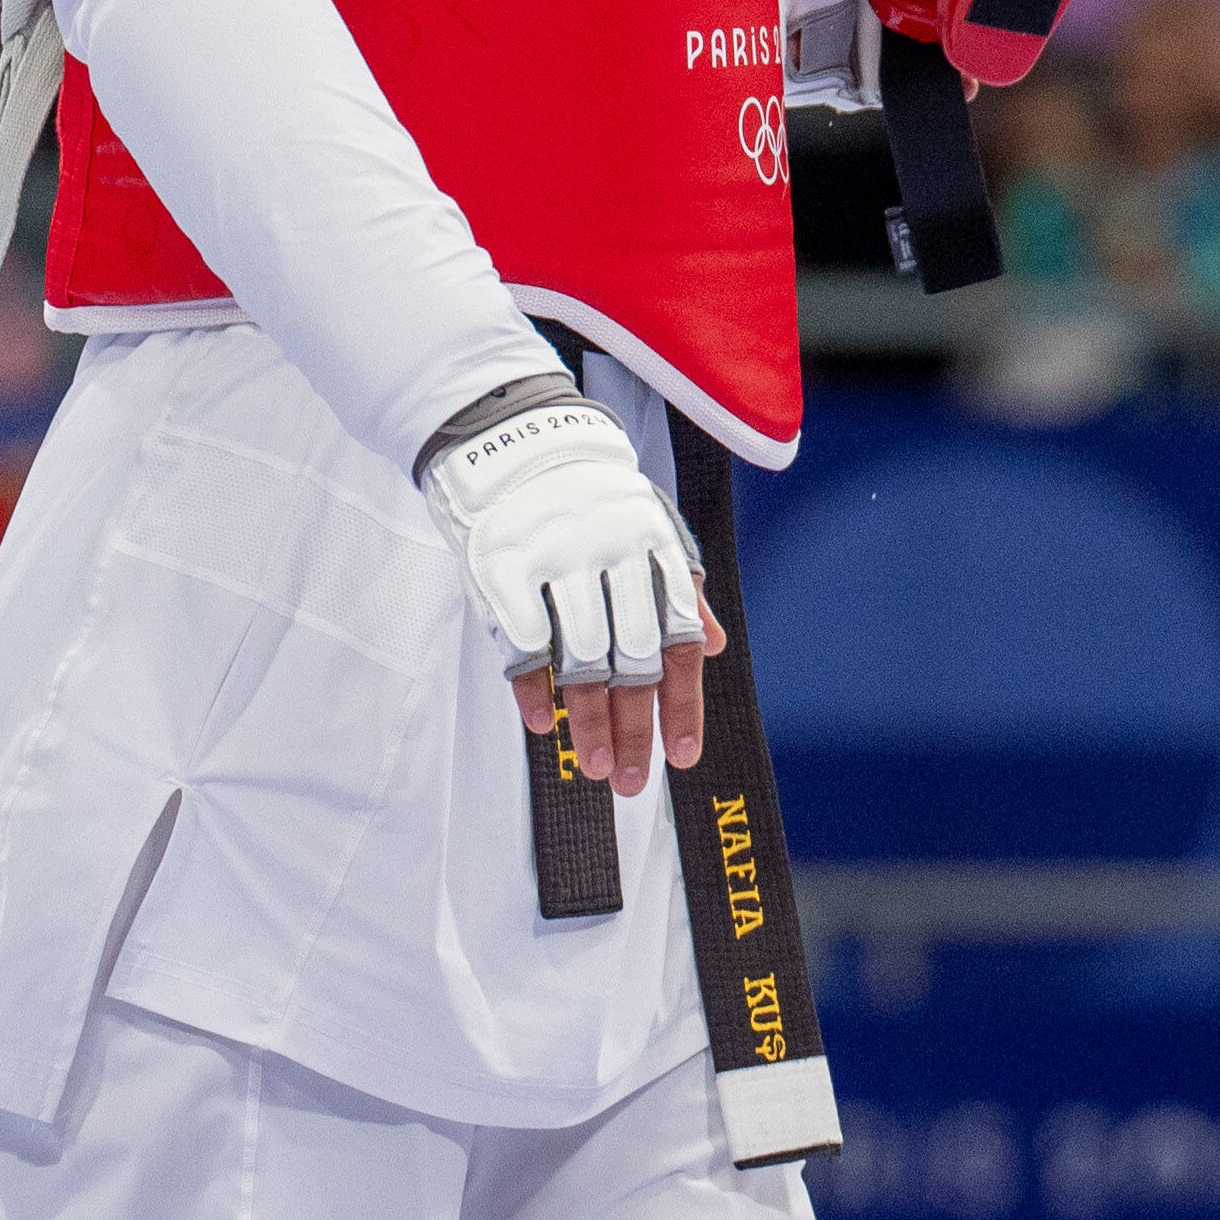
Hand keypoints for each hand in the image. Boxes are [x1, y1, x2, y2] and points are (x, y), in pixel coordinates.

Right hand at [419, 381, 717, 795]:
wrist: (513, 438)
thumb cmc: (589, 499)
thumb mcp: (646, 527)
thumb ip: (677, 588)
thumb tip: (715, 647)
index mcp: (654, 547)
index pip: (679, 638)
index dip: (682, 703)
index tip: (682, 758)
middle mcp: (613, 555)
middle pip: (632, 660)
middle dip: (633, 728)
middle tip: (628, 781)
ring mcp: (558, 560)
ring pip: (581, 659)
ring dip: (587, 721)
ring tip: (592, 766)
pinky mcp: (505, 566)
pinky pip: (525, 642)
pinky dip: (533, 688)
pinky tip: (541, 724)